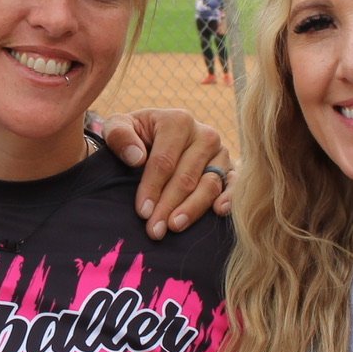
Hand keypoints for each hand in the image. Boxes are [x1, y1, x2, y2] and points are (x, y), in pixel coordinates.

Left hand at [99, 108, 230, 237]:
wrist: (158, 136)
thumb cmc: (136, 135)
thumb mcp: (118, 127)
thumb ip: (120, 135)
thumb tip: (137, 158)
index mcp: (178, 121)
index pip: (164, 161)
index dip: (152, 187)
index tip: (142, 212)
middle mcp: (205, 135)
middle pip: (186, 176)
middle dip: (168, 205)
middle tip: (155, 230)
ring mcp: (221, 153)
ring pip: (209, 184)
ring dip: (192, 208)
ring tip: (175, 226)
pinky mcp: (231, 168)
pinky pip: (234, 185)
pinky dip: (230, 198)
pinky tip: (219, 212)